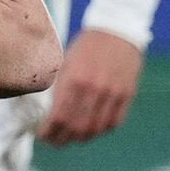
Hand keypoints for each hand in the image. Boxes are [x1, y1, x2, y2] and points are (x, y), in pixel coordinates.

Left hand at [39, 27, 143, 143]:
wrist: (117, 29)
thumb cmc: (86, 46)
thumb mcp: (66, 62)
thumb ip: (59, 88)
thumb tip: (48, 114)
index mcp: (74, 80)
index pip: (59, 117)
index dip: (49, 132)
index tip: (42, 135)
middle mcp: (94, 89)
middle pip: (77, 128)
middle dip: (62, 139)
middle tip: (54, 141)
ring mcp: (113, 93)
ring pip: (96, 129)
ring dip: (81, 137)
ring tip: (71, 137)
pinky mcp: (127, 94)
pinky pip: (114, 122)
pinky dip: (101, 130)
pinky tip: (92, 128)